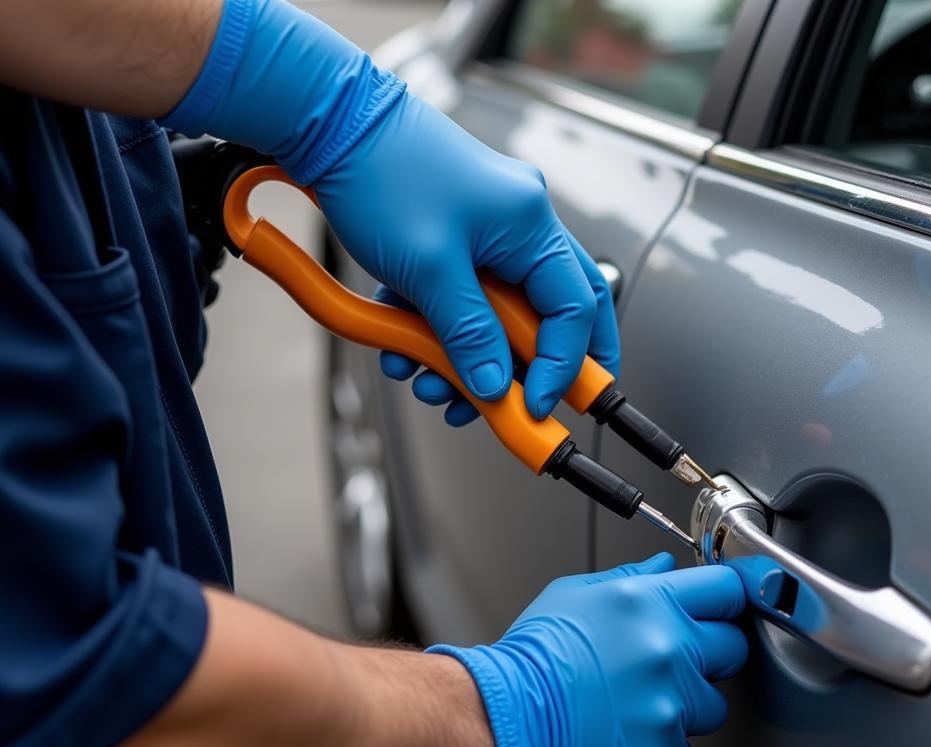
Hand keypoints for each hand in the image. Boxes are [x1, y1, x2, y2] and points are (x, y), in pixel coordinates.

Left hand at [321, 94, 618, 424]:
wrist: (328, 128)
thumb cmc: (381, 175)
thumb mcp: (430, 270)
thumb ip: (469, 335)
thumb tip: (496, 386)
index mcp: (531, 226)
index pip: (575, 310)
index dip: (563, 366)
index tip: (539, 405)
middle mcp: (521, 228)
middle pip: (553, 314)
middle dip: (533, 368)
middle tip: (520, 408)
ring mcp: (491, 234)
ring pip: (503, 317)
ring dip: (471, 358)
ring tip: (430, 383)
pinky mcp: (458, 242)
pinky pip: (467, 302)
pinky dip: (442, 333)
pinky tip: (406, 349)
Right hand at [430, 554, 747, 746]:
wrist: (503, 714)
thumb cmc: (530, 656)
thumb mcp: (574, 594)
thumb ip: (629, 580)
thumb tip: (663, 567)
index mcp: (648, 602)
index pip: (725, 589)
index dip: (722, 601)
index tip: (716, 611)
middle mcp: (668, 648)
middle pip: (732, 648)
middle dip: (709, 654)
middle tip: (671, 662)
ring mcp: (669, 702)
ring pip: (713, 706)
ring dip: (686, 706)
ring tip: (637, 701)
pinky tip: (627, 732)